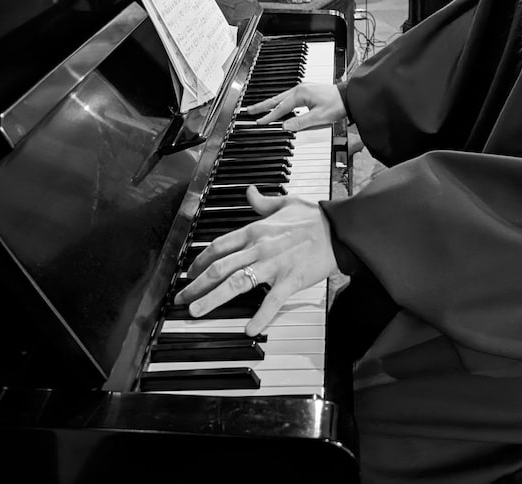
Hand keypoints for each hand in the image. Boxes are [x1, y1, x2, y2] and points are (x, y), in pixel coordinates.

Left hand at [177, 187, 337, 334]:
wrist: (339, 229)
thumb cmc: (314, 217)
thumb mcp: (285, 202)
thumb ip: (263, 201)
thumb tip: (250, 192)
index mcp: (256, 230)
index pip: (218, 246)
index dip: (199, 261)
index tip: (190, 273)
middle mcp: (259, 247)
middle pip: (219, 267)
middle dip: (196, 284)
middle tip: (182, 298)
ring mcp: (274, 264)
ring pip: (236, 283)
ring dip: (212, 298)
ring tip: (196, 311)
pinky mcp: (291, 279)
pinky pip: (271, 300)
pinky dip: (259, 316)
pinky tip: (249, 329)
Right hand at [242, 82, 344, 131]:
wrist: (350, 97)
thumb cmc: (337, 105)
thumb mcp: (319, 117)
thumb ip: (301, 122)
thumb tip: (286, 126)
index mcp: (300, 94)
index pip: (281, 108)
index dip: (269, 117)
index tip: (260, 122)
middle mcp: (299, 89)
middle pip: (276, 99)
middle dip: (262, 106)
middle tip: (249, 110)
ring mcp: (303, 88)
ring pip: (281, 97)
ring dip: (270, 103)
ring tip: (259, 108)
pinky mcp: (307, 90)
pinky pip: (289, 97)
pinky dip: (280, 102)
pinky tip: (278, 106)